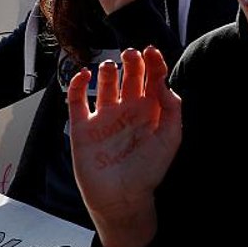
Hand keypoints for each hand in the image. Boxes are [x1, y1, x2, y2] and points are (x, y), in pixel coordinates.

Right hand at [68, 46, 181, 246]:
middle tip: (131, 53)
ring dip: (108, 70)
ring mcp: (105, 117)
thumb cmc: (149, 169)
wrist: (123, 196)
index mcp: (151, 111)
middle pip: (130, 77)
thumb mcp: (170, 137)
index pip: (152, 79)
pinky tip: (85, 75)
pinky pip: (76, 101)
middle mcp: (128, 110)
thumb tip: (162, 81)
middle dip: (132, 61)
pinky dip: (77, 85)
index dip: (153, 62)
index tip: (151, 51)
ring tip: (112, 66)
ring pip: (105, 84)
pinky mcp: (83, 127)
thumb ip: (171, 107)